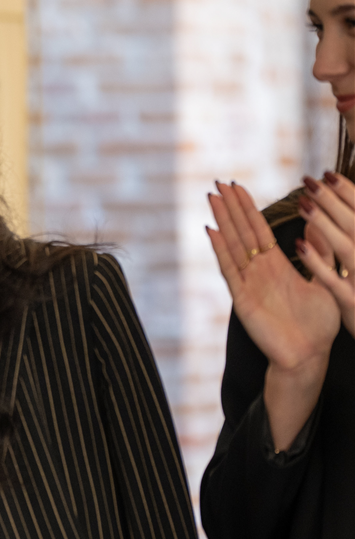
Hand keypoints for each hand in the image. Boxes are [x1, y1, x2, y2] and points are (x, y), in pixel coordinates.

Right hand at [206, 182, 339, 369]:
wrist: (309, 355)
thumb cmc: (319, 324)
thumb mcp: (326, 280)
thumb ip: (320, 253)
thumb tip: (318, 223)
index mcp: (277, 266)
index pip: (259, 230)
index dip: (248, 208)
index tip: (238, 187)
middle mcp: (259, 271)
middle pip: (242, 232)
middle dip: (231, 207)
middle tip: (219, 183)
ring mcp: (248, 283)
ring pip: (232, 245)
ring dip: (223, 220)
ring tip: (213, 198)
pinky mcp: (242, 298)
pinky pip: (229, 269)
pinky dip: (220, 249)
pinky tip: (211, 231)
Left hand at [298, 172, 354, 337]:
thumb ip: (354, 234)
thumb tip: (335, 211)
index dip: (349, 192)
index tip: (328, 174)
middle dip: (333, 201)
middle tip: (309, 181)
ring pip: (346, 247)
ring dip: (324, 224)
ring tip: (303, 204)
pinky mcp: (353, 302)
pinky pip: (333, 279)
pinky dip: (316, 261)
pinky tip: (299, 245)